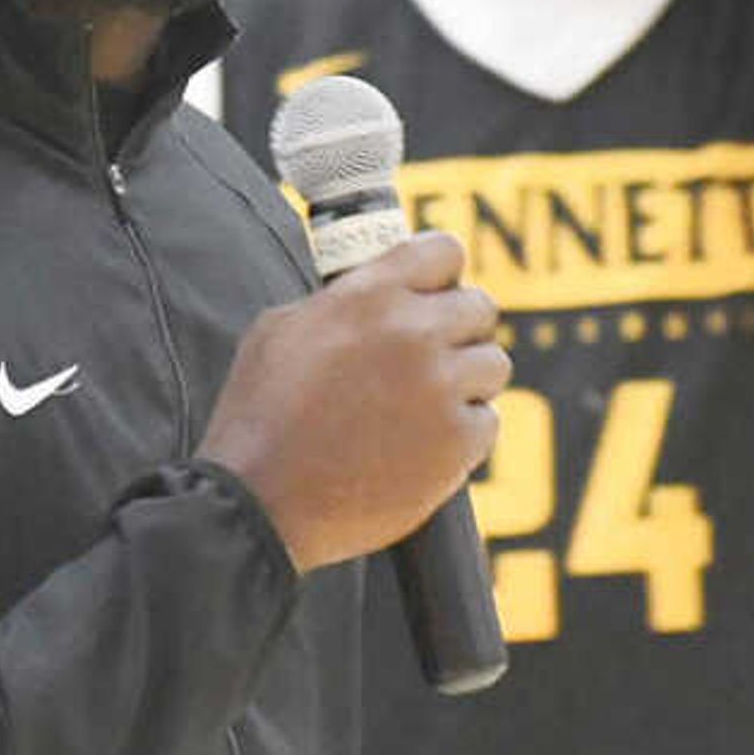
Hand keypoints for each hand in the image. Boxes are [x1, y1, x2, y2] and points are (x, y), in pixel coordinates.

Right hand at [201, 232, 505, 571]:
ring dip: (466, 383)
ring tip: (422, 408)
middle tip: (427, 360)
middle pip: (479, 308)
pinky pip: (487, 422)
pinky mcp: (458, 442)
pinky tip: (421, 447)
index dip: (441, 275)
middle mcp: (413, 332)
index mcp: (369, 294)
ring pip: (493, 365)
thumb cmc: (260, 418)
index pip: (444, 251)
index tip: (433, 294)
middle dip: (457, 331)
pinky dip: (462, 435)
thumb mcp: (281, 331)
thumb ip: (339, 300)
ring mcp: (441, 387)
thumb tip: (375, 289)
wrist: (262, 503)